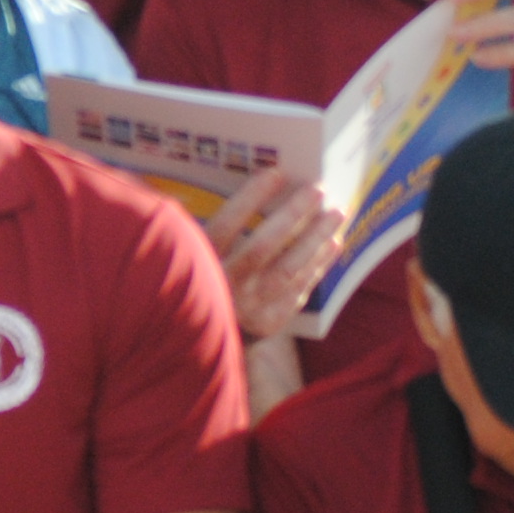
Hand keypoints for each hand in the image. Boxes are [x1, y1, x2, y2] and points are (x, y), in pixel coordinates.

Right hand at [200, 161, 341, 345]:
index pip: (225, 226)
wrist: (193, 340)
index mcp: (196, 265)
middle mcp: (224, 286)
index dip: (251, 198)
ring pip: (288, 270)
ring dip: (315, 239)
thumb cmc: (187, 282)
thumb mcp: (176, 254)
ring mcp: (249, 306)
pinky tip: (334, 243)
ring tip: (337, 212)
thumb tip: (189, 188)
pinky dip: (318, 266)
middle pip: (263, 247)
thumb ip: (185, 228)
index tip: (276, 173)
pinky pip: (299, 291)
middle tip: (318, 189)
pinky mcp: (268, 321)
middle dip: (293, 215)